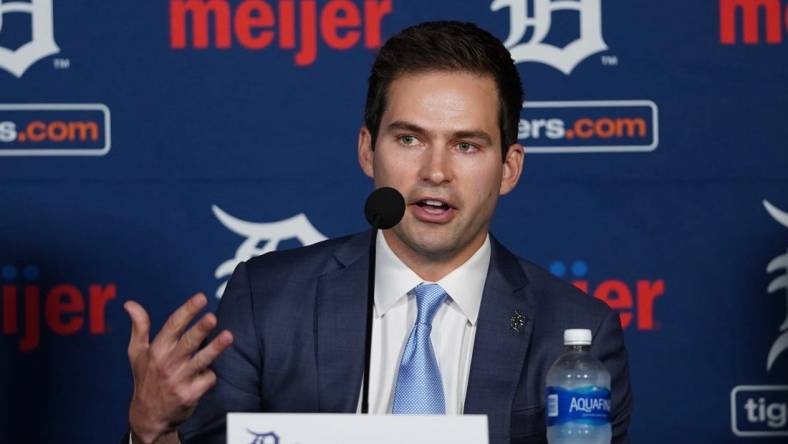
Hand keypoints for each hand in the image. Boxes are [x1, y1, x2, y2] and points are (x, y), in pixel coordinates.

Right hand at [125, 294, 233, 443]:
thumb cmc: (146, 378)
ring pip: (201, 360)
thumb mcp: (137, 353)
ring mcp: (179, 379)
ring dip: (215, 348)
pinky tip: (206, 373)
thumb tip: (130, 304)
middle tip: (212, 317)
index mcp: (156, 350)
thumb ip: (139, 327)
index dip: (188, 310)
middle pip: (187, 342)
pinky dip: (210, 374)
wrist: (148, 416)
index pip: (173, 325)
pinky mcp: (190, 394)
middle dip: (200, 329)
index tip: (201, 298)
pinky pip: (207, 378)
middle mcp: (167, 363)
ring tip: (228, 336)